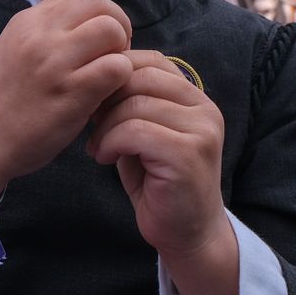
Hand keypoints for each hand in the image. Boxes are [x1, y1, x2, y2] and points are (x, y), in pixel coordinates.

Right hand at [0, 0, 133, 195]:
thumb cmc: (2, 100)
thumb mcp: (14, 50)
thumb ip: (47, 33)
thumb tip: (88, 23)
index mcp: (26, 21)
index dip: (101, 16)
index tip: (100, 40)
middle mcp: (40, 35)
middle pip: (101, 7)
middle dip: (118, 28)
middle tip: (114, 54)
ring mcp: (55, 62)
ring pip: (112, 32)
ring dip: (121, 53)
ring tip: (109, 75)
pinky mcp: (71, 93)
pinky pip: (117, 68)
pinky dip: (120, 79)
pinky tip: (106, 94)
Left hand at [87, 50, 228, 259]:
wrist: (186, 234)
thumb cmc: (157, 182)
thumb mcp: (143, 133)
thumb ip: (130, 102)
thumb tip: (96, 71)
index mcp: (195, 97)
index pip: (150, 61)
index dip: (114, 75)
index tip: (94, 102)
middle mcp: (204, 108)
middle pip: (140, 76)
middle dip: (105, 97)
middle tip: (90, 123)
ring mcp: (201, 131)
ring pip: (135, 104)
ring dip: (104, 125)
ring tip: (97, 146)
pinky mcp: (188, 155)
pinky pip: (135, 131)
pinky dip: (110, 141)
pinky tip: (104, 158)